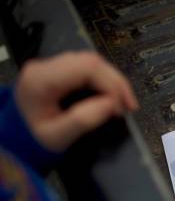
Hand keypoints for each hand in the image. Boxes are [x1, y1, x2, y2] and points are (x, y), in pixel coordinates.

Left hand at [15, 51, 137, 151]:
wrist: (18, 136)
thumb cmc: (36, 139)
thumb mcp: (58, 137)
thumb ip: (83, 120)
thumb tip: (112, 104)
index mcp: (41, 79)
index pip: (86, 67)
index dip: (111, 83)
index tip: (123, 107)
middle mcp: (45, 65)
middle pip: (91, 61)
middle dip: (116, 82)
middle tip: (130, 106)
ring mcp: (51, 65)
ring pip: (92, 62)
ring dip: (113, 81)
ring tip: (124, 103)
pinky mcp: (58, 69)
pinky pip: (88, 68)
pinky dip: (105, 81)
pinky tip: (113, 96)